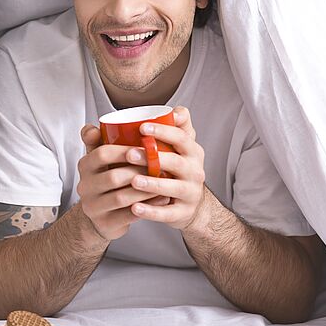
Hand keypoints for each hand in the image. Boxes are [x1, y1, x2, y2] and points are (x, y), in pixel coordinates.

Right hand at [75, 124, 170, 240]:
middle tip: (161, 166)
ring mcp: (93, 206)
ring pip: (122, 198)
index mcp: (85, 165)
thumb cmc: (110, 178)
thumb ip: (105, 136)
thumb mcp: (104, 156)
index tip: (147, 146)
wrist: (103, 214)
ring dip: (146, 190)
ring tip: (165, 182)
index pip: (101, 153)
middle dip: (139, 171)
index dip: (124, 150)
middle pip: (113, 177)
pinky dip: (148, 207)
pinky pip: (129, 216)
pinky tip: (163, 199)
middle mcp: (84, 186)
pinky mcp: (105, 224)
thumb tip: (108, 118)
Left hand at [126, 106, 207, 230]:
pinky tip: (134, 208)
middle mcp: (195, 171)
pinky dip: (151, 212)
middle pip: (177, 162)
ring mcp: (190, 193)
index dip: (163, 131)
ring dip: (153, 184)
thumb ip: (177, 127)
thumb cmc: (179, 171)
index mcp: (192, 152)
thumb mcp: (182, 148)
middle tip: (129, 153)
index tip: (142, 127)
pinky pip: (167, 213)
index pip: (181, 138)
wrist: (192, 205)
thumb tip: (174, 111)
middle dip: (154, 157)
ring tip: (134, 181)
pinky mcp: (183, 213)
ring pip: (173, 188)